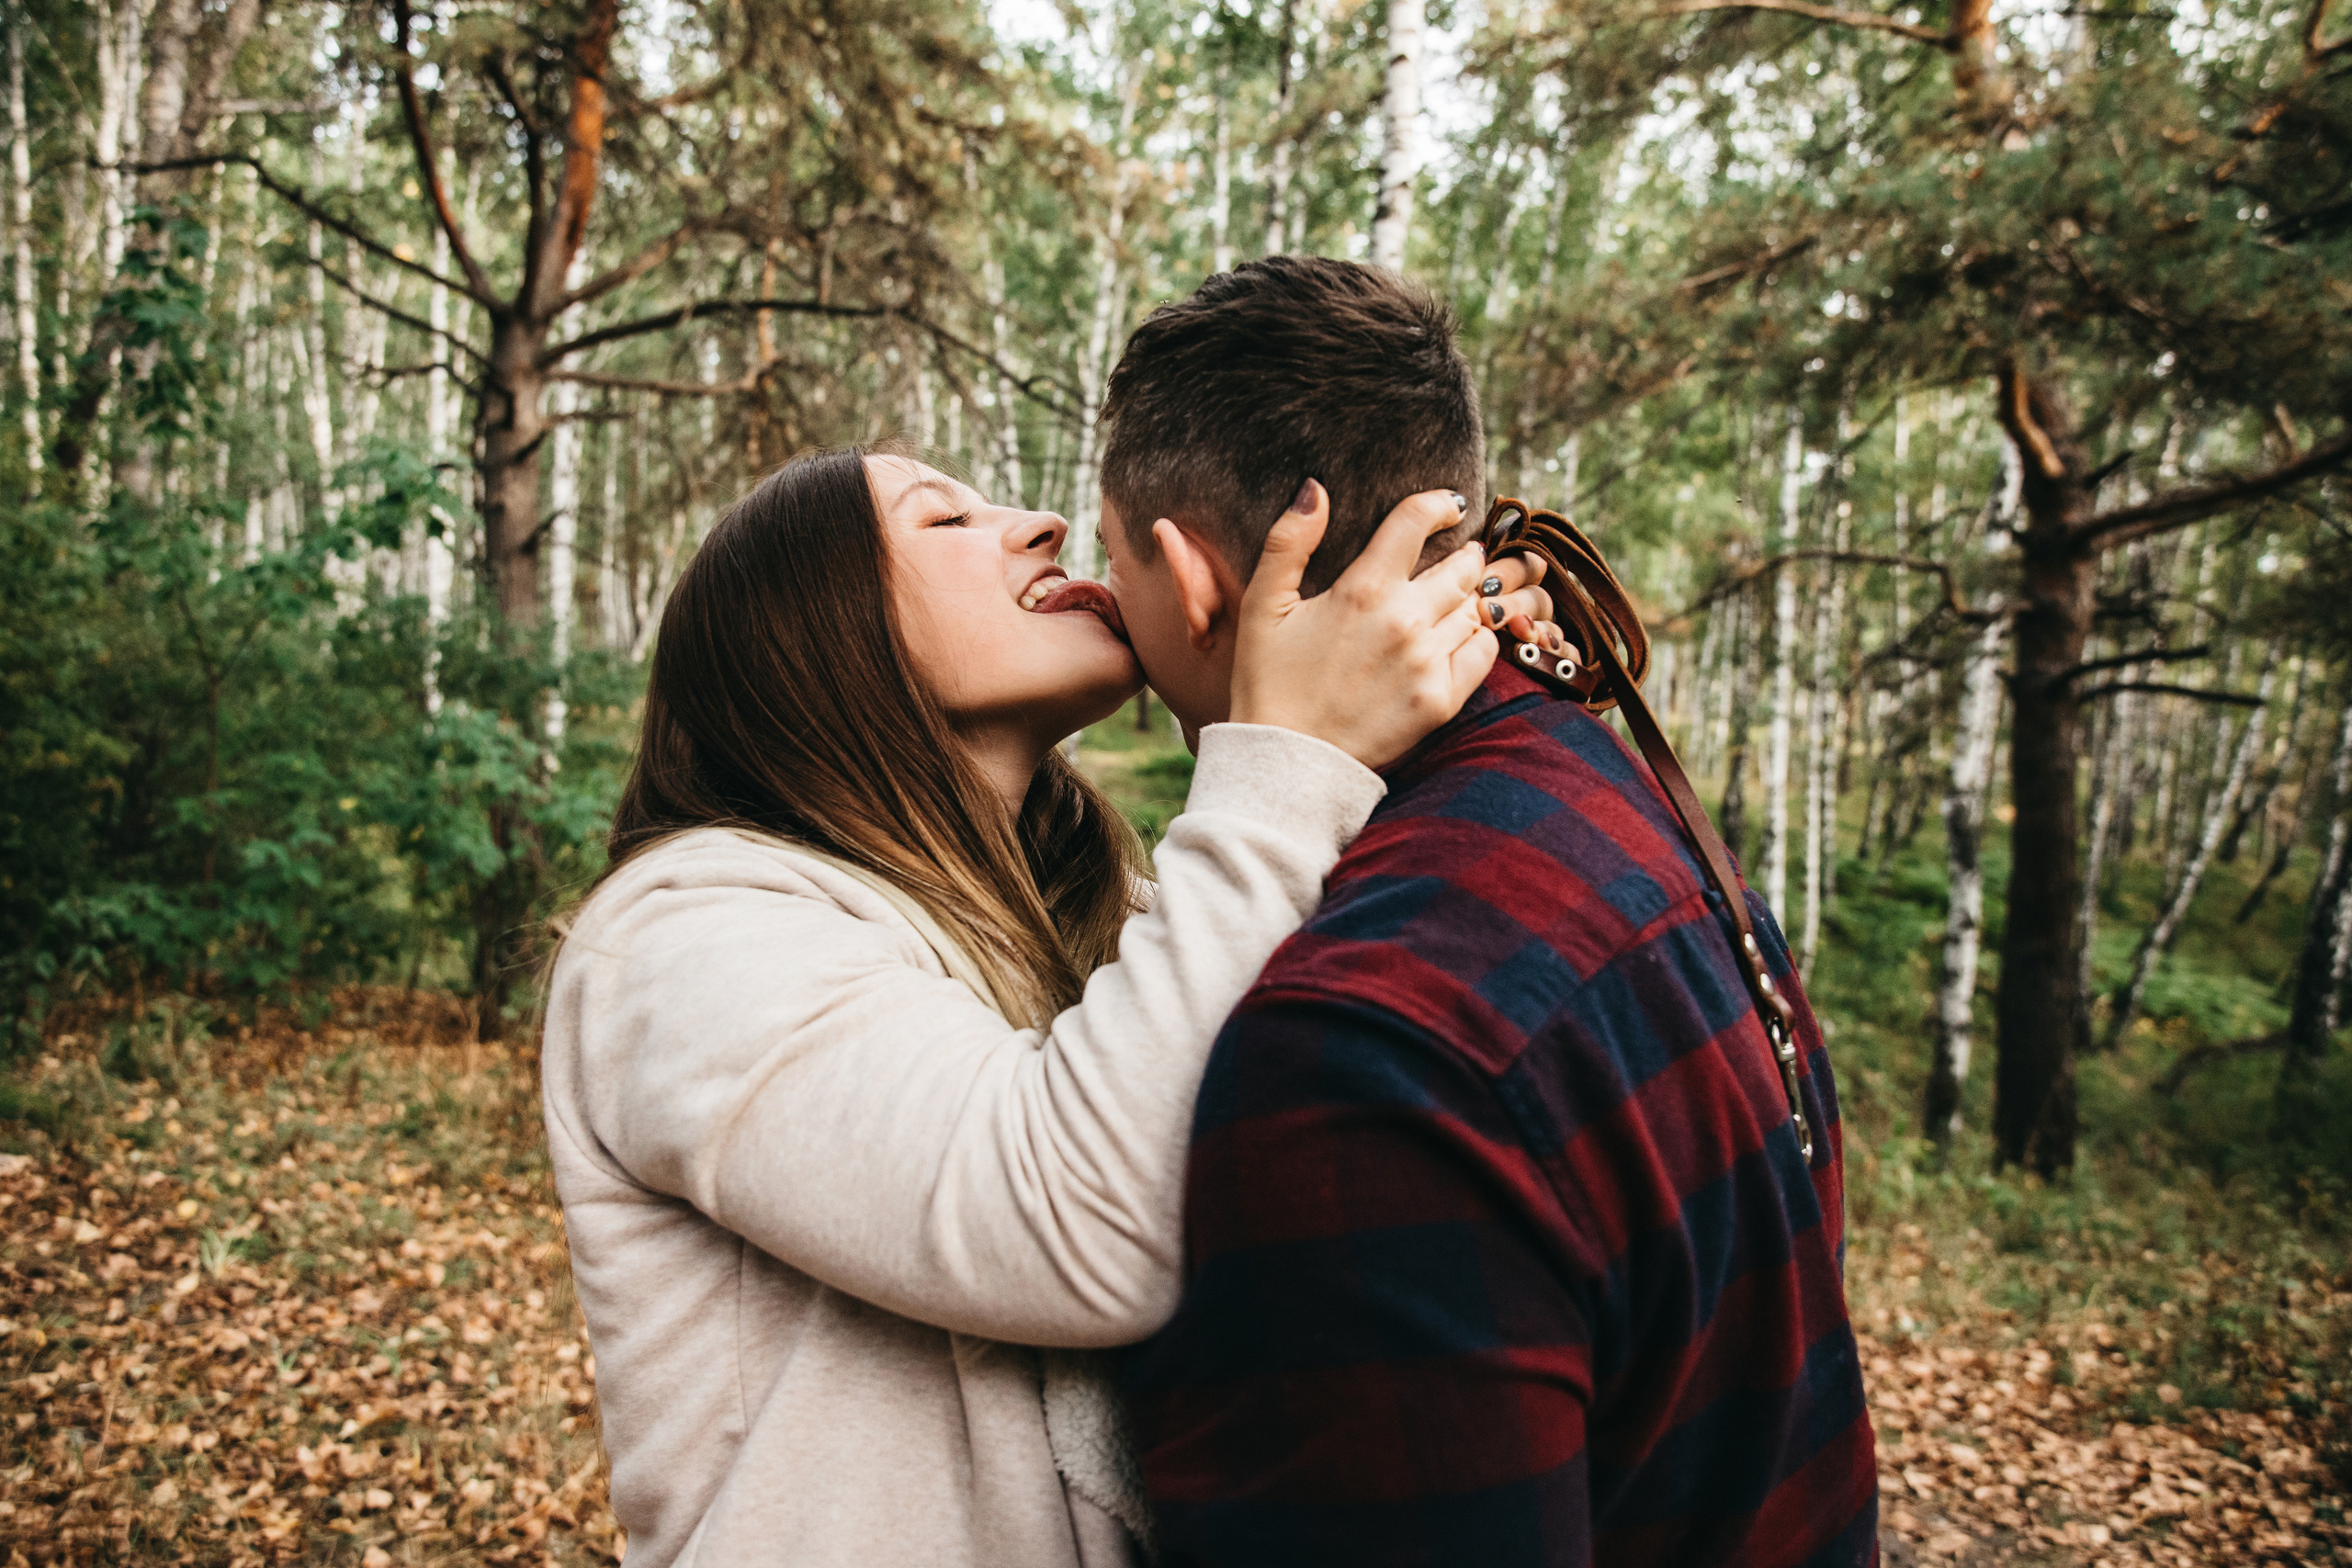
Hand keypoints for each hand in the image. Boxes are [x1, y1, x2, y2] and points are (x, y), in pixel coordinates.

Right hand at [1227, 481, 1552, 769]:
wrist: (1286, 763)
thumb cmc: (1269, 682)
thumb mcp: (1262, 606)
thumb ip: (1288, 542)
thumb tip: (1315, 489)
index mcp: (1362, 590)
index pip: (1416, 521)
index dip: (1439, 503)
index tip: (1449, 504)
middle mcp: (1404, 620)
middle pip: (1462, 565)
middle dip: (1465, 556)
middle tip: (1459, 557)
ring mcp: (1427, 661)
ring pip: (1477, 607)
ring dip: (1474, 597)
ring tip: (1460, 598)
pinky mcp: (1442, 699)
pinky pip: (1484, 650)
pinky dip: (1479, 637)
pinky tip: (1459, 638)